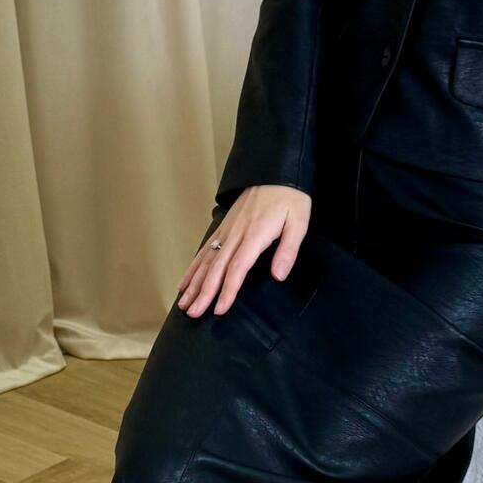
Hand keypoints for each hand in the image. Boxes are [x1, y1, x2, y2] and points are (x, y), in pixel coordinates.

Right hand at [176, 184, 311, 317]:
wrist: (277, 170)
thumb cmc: (291, 198)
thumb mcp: (298, 223)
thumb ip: (288, 251)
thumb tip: (278, 276)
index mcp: (255, 234)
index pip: (238, 267)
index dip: (228, 290)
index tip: (220, 308)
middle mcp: (237, 233)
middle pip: (217, 268)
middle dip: (204, 292)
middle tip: (194, 313)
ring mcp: (228, 230)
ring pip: (207, 260)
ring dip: (194, 283)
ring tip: (184, 303)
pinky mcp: (224, 227)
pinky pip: (205, 250)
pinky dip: (193, 268)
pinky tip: (185, 282)